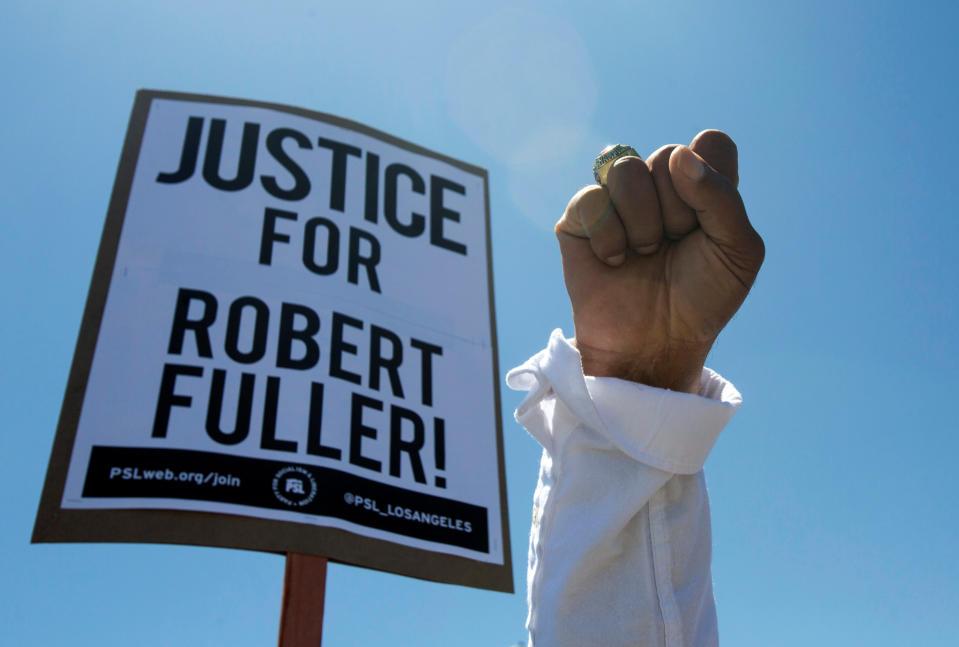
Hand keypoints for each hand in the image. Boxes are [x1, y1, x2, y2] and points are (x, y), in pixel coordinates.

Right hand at [555, 130, 763, 392]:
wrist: (656, 343)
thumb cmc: (702, 300)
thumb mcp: (739, 253)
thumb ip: (721, 197)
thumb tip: (678, 155)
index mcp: (701, 186)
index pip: (710, 143)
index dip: (711, 181)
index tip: (708, 224)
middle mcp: (658, 186)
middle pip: (668, 154)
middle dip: (677, 209)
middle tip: (674, 246)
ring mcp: (617, 200)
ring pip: (626, 169)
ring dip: (642, 222)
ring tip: (644, 255)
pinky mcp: (580, 220)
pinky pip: (591, 198)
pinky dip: (608, 236)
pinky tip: (615, 262)